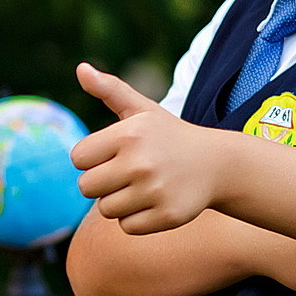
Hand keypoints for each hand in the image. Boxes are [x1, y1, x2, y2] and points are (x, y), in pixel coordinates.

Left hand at [71, 63, 224, 234]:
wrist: (217, 164)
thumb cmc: (169, 135)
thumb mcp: (143, 110)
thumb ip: (110, 90)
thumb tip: (81, 68)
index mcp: (129, 134)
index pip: (78, 159)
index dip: (94, 158)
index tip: (117, 153)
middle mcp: (141, 163)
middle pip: (87, 187)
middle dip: (104, 182)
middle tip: (130, 172)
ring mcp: (155, 191)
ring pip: (107, 209)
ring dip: (121, 201)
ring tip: (145, 186)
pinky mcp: (166, 215)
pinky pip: (128, 227)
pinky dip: (138, 219)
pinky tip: (156, 201)